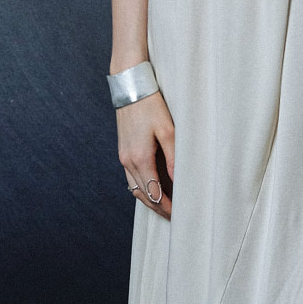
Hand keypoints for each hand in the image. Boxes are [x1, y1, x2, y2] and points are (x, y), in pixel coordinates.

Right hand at [116, 90, 174, 219]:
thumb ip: (173, 157)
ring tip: (165, 206)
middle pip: (143, 195)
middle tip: (174, 217)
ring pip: (135, 188)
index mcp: (140, 158)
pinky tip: (153, 188)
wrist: (130, 86)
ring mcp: (123, 157)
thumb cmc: (151, 105)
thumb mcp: (168, 130)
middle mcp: (128, 161)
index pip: (153, 193)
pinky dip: (142, 188)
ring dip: (149, 200)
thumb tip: (178, 180)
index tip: (179, 215)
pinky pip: (131, 178)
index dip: (166, 206)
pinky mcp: (123, 151)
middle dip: (159, 208)